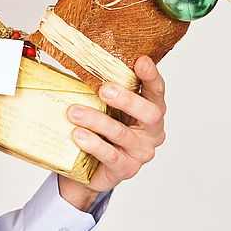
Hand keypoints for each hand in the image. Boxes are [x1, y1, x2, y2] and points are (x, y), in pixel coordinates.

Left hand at [59, 56, 166, 207]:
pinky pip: (111, 156)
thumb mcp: (103, 107)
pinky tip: (78, 135)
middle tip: (104, 89)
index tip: (141, 61)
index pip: (156, 91)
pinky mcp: (126, 169)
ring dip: (97, 121)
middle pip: (149, 113)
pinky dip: (94, 144)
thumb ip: (103, 90)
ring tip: (74, 112)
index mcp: (150, 110)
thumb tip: (82, 61)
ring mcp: (141, 153)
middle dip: (127, 99)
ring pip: (122, 134)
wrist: (87, 169)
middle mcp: (151, 132)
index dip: (151, 76)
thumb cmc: (98, 131)